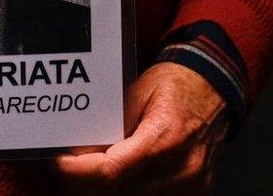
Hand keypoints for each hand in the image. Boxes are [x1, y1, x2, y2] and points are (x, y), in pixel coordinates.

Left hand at [56, 62, 228, 194]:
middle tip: (67, 168)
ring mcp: (190, 186)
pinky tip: (115, 180)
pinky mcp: (194, 194)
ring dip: (104, 190)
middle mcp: (181, 168)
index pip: (110, 171)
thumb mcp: (135, 94)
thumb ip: (109, 125)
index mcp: (165, 138)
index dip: (78, 172)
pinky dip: (128, 191)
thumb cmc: (175, 87)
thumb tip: (78, 149)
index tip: (59, 163)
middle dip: (84, 183)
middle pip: (117, 192)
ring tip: (88, 172)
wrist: (214, 91)